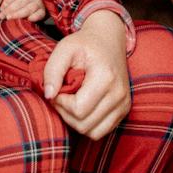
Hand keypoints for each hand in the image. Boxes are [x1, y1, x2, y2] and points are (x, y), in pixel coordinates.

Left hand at [0, 0, 45, 21]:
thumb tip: (2, 10)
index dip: (7, 2)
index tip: (1, 9)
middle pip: (21, 2)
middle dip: (10, 9)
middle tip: (2, 16)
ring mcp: (38, 2)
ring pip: (29, 8)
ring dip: (18, 14)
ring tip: (9, 18)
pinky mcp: (42, 10)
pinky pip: (39, 14)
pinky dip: (34, 17)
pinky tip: (27, 19)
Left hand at [47, 12, 130, 140]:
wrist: (109, 39)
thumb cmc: (85, 44)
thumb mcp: (65, 48)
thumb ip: (53, 70)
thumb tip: (49, 95)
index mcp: (106, 77)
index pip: (78, 110)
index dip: (61, 104)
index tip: (57, 90)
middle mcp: (119, 93)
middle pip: (84, 124)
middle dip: (66, 114)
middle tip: (61, 96)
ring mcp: (124, 103)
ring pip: (93, 132)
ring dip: (76, 122)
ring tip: (72, 103)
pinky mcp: (124, 109)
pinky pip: (102, 131)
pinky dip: (88, 125)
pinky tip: (83, 108)